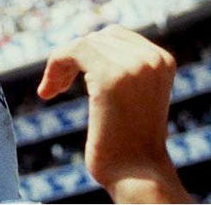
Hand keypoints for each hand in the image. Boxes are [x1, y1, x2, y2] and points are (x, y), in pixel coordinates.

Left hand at [38, 25, 187, 203]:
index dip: (87, 52)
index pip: (114, 35)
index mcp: (162, 59)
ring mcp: (133, 65)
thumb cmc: (128, 141)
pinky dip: (55, 66)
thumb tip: (89, 40)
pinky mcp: (111, 76)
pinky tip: (48, 92)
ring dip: (60, 64)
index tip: (70, 77)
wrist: (136, 175)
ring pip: (82, 44)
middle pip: (96, 38)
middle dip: (73, 58)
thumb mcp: (132, 94)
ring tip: (52, 90)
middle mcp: (152, 58)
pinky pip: (72, 52)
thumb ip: (121, 66)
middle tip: (56, 86)